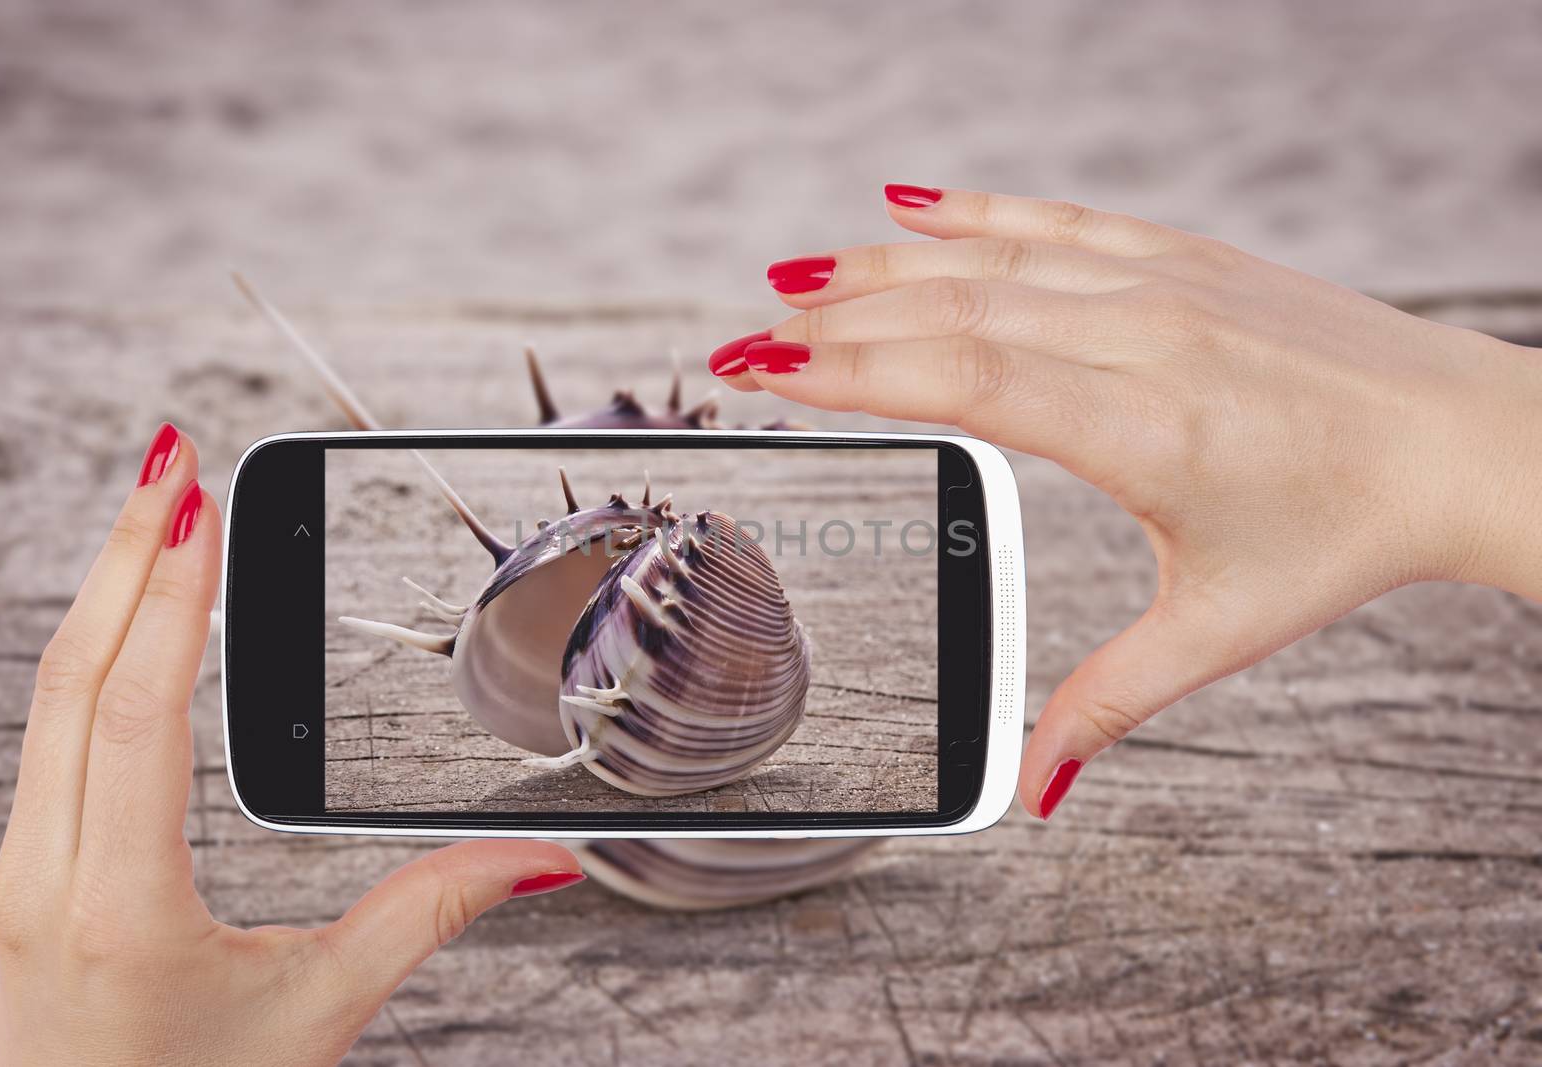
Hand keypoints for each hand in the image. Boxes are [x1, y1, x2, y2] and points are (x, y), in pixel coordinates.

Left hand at [0, 423, 583, 1065]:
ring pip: (46, 698)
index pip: (135, 712)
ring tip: (156, 510)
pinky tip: (130, 614)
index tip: (199, 505)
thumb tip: (536, 860)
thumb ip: (429, 917)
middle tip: (172, 456)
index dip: (171, 597)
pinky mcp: (29, 870)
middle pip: (71, 676)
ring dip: (104, 593)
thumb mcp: (320, 1009)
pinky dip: (90, 650)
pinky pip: (48, 732)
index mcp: (118, 903)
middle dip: (126, 554)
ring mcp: (23, 870)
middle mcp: (46, 875)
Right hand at [710, 184, 1541, 819]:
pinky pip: (1060, 221)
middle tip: (742, 336)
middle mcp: (1146, 338)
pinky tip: (912, 205)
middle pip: (957, 314)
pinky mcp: (1187, 258)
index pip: (965, 384)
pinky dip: (978, 212)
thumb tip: (1035, 791)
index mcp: (1144, 430)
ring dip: (884, 266)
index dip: (852, 374)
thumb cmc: (1346, 533)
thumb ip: (1106, 704)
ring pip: (995, 259)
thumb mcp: (1217, 630)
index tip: (765, 370)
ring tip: (796, 278)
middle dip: (836, 324)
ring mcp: (1167, 284)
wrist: (1458, 441)